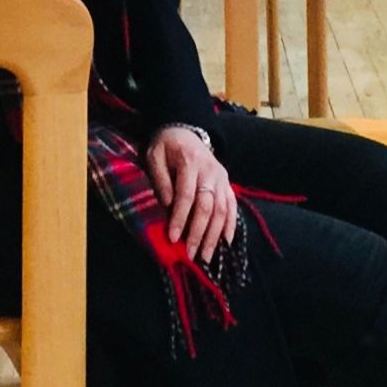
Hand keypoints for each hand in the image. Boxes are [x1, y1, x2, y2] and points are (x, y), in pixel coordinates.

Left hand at [145, 127, 236, 263]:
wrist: (184, 130)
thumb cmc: (166, 146)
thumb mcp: (154, 156)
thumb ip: (161, 179)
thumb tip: (168, 205)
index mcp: (190, 162)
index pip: (186, 195)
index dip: (180, 218)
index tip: (173, 238)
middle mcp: (210, 171)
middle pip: (207, 206)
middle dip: (199, 233)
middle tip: (191, 254)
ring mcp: (221, 177)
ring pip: (222, 209)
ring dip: (215, 235)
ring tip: (207, 256)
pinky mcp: (227, 182)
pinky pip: (232, 205)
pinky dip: (231, 224)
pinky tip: (226, 242)